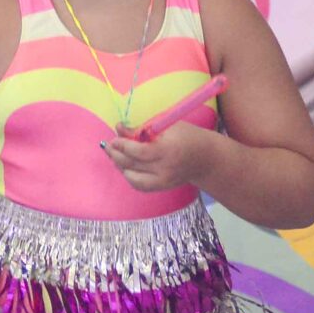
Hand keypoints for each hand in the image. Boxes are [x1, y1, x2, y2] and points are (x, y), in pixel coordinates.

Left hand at [103, 123, 220, 194]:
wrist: (205, 158)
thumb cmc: (186, 136)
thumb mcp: (166, 125)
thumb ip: (141, 127)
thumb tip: (118, 128)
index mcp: (168, 150)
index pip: (139, 152)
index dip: (123, 145)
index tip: (114, 139)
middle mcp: (165, 168)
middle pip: (132, 164)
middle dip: (116, 155)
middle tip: (108, 146)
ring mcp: (163, 181)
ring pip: (132, 177)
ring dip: (119, 165)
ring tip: (114, 155)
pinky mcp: (162, 187)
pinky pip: (139, 185)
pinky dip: (129, 176)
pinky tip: (125, 166)